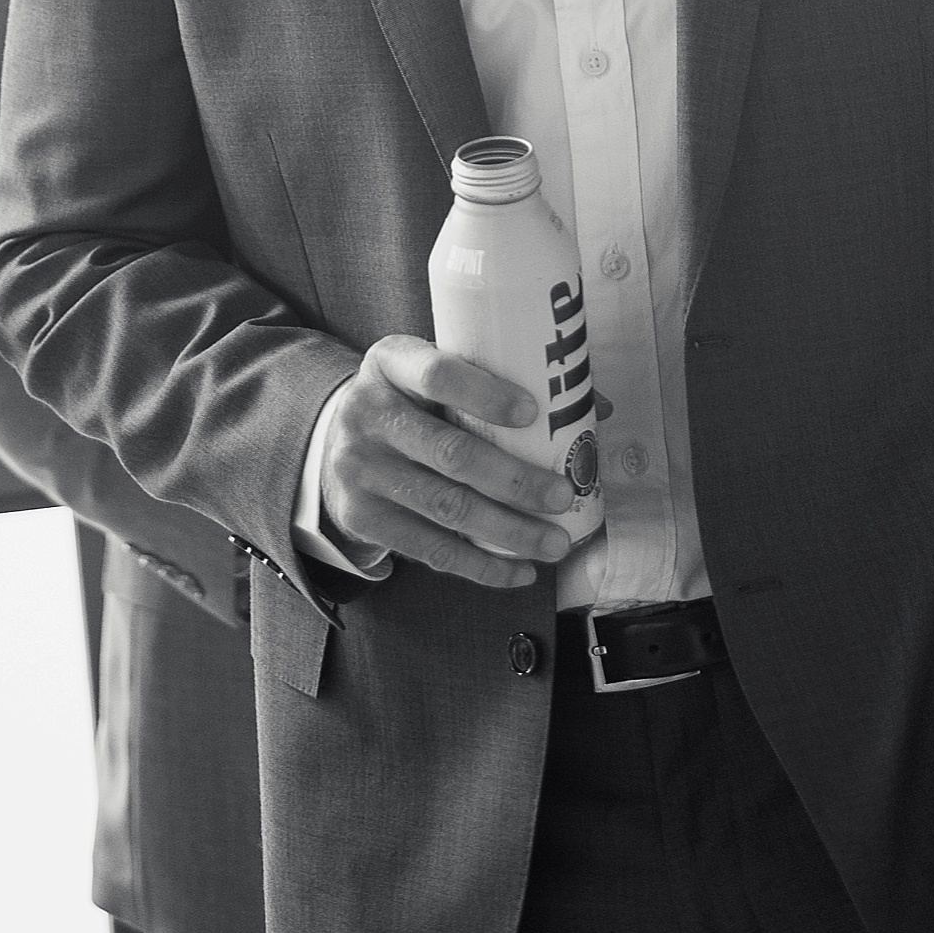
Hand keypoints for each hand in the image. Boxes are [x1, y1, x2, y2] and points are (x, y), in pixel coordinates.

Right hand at [317, 337, 582, 589]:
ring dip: (508, 532)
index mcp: (391, 362)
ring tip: (554, 542)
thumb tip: (599, 408)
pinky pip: (429, 549)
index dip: (485, 394)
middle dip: (515, 481)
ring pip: (446, 509)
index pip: (437, 374)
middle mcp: (368, 413)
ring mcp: (360, 469)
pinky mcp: (362, 518)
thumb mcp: (431, 373)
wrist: (333, 441)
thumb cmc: (410, 401)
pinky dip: (480, 566)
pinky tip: (518, 570)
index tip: (532, 413)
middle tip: (561, 496)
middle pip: (450, 453)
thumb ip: (498, 382)